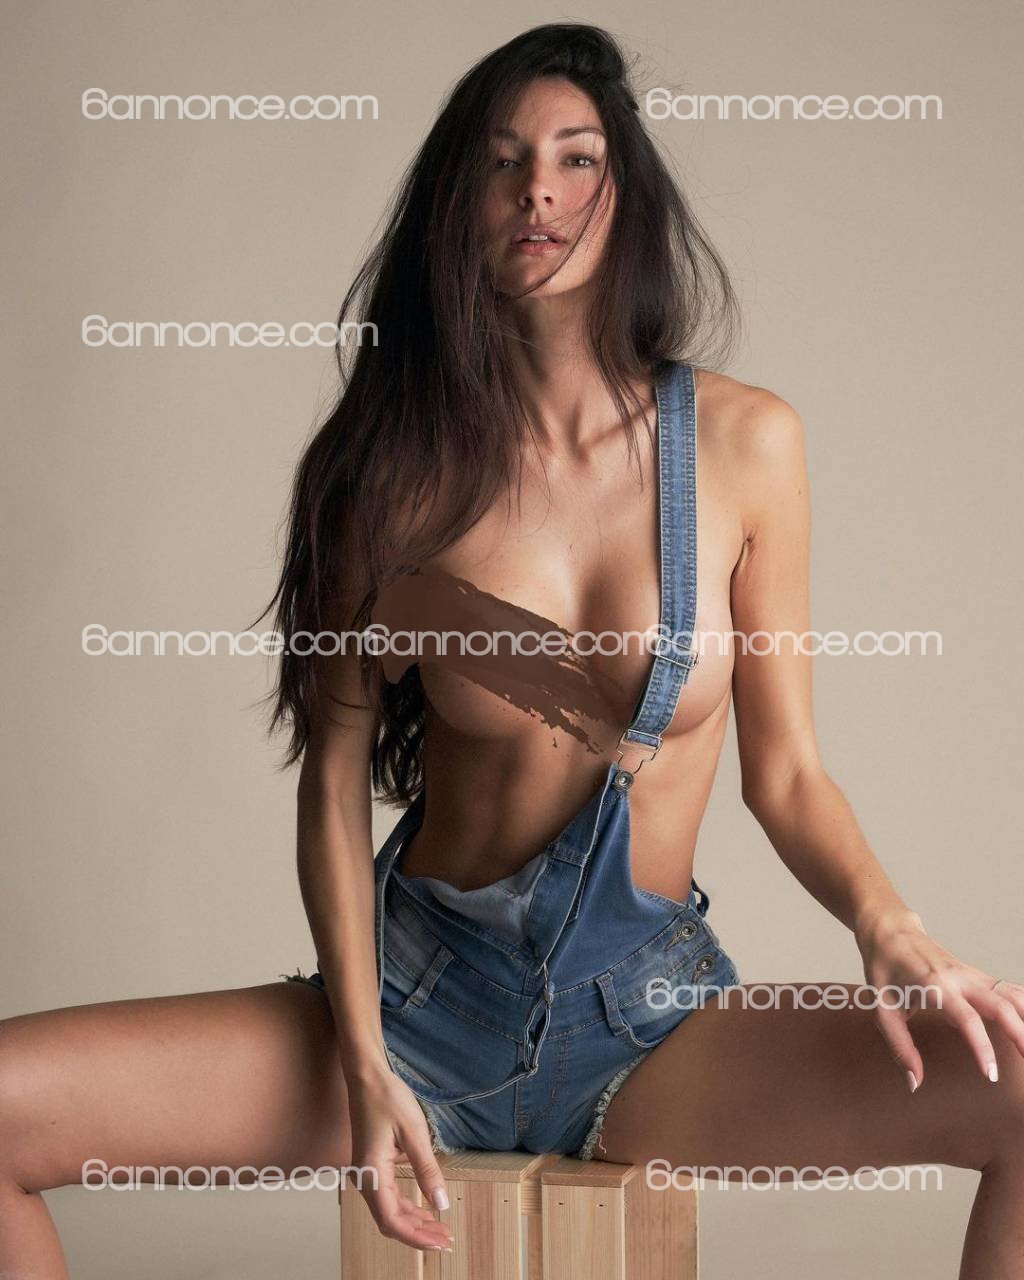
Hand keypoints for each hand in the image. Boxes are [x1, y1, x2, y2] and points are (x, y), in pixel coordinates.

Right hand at [346, 1066, 453, 1252]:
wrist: (367, 1077)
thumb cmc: (388, 1099)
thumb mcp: (414, 1132)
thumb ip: (427, 1170)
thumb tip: (441, 1204)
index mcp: (371, 1173)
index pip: (392, 1220)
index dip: (417, 1236)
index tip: (441, 1241)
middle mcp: (364, 1179)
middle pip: (389, 1221)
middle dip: (418, 1233)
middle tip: (447, 1239)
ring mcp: (366, 1173)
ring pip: (388, 1211)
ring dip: (413, 1222)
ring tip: (439, 1228)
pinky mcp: (371, 1166)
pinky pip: (387, 1197)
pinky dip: (405, 1207)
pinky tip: (423, 1209)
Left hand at [854, 907, 1023, 1089]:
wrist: (889, 931)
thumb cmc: (883, 969)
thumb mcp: (882, 1009)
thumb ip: (900, 1047)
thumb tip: (915, 1083)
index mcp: (934, 985)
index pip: (966, 1018)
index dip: (982, 1046)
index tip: (991, 1074)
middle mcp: (959, 977)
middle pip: (1000, 1004)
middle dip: (1020, 1034)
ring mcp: (971, 974)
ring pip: (1010, 994)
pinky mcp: (977, 975)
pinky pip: (1007, 990)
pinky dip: (1023, 1005)